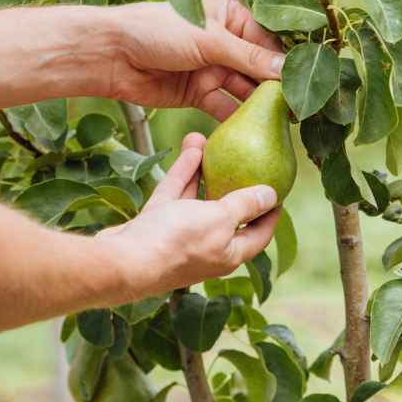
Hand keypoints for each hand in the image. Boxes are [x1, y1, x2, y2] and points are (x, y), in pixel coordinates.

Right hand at [99, 133, 279, 295]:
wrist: (123, 260)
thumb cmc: (177, 242)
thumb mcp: (221, 219)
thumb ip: (246, 205)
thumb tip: (272, 195)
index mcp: (229, 254)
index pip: (259, 233)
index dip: (271, 213)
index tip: (279, 190)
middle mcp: (206, 247)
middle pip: (227, 213)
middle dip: (235, 184)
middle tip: (247, 160)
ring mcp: (179, 236)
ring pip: (198, 199)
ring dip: (206, 171)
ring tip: (214, 142)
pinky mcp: (156, 225)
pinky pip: (175, 194)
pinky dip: (185, 173)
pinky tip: (194, 147)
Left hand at [105, 0, 284, 119]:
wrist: (111, 55)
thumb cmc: (157, 31)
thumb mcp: (208, 40)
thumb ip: (248, 57)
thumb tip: (287, 70)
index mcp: (228, 15)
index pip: (266, 41)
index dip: (284, 63)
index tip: (304, 83)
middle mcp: (223, 40)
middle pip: (257, 67)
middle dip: (275, 88)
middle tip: (299, 110)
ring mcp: (210, 68)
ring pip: (243, 90)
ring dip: (258, 107)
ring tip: (282, 125)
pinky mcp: (197, 92)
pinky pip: (223, 107)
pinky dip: (235, 120)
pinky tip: (252, 133)